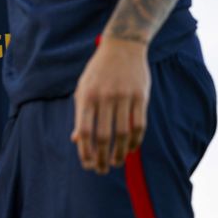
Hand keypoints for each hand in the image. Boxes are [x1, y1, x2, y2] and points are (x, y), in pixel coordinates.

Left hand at [71, 36, 149, 173]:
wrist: (122, 47)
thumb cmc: (98, 71)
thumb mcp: (83, 87)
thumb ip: (80, 114)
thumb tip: (76, 139)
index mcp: (86, 96)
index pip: (84, 131)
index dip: (85, 151)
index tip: (87, 165)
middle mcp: (104, 97)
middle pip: (103, 136)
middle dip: (101, 157)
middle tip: (101, 170)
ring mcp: (124, 96)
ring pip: (122, 133)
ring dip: (119, 153)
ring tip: (115, 163)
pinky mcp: (141, 96)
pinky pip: (139, 124)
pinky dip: (135, 141)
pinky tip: (131, 150)